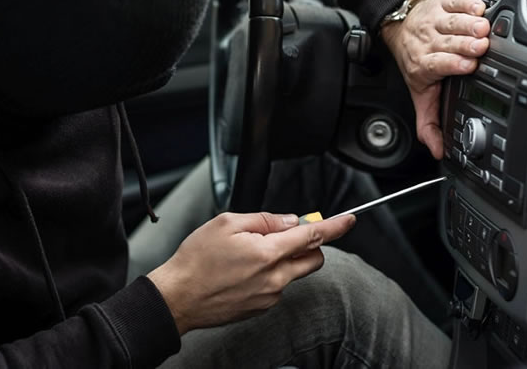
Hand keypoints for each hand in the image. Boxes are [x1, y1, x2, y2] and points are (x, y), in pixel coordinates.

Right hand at [147, 212, 355, 334]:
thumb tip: (289, 221)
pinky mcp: (262, 308)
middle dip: (309, 244)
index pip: (313, 236)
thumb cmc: (196, 260)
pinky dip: (271, 274)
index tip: (349, 220)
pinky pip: (279, 286)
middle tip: (285, 235)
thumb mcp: (226, 223)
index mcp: (268, 253)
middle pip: (314, 259)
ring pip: (295, 272)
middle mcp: (275, 278)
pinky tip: (244, 271)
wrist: (178, 297)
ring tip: (251, 254)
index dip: (336, 226)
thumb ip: (264, 219)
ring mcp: (270, 296)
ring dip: (286, 259)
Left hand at [381, 0, 490, 158]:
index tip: (468, 66)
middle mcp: (428, 41)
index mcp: (423, 65)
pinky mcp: (442, 2)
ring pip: (452, 21)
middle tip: (480, 45)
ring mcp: (435, 20)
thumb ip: (430, 122)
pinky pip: (455, 0)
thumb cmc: (417, 61)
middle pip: (448, 42)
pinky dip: (467, 1)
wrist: (401, 28)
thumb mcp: (421, 94)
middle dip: (464, 43)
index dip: (452, 64)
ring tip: (483, 27)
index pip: (436, 64)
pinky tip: (479, 7)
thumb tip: (438, 150)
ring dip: (468, 23)